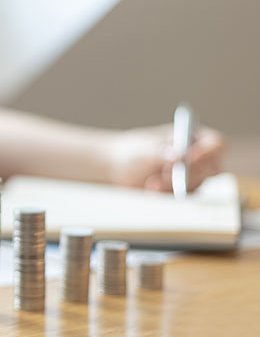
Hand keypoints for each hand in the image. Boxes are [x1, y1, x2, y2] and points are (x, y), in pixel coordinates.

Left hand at [108, 124, 225, 191]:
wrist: (120, 167)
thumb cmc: (135, 150)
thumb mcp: (145, 149)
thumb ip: (161, 152)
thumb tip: (178, 156)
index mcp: (194, 138)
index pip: (216, 144)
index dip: (207, 152)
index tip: (187, 159)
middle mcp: (199, 158)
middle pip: (212, 169)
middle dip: (188, 173)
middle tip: (165, 174)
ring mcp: (192, 177)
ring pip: (197, 186)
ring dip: (174, 186)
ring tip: (151, 183)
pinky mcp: (182, 193)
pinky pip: (183, 199)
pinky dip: (167, 195)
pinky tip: (150, 189)